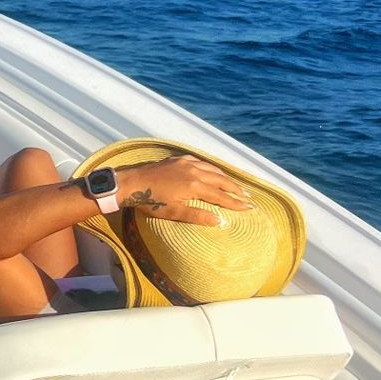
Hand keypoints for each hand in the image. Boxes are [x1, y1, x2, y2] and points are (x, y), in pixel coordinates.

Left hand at [118, 157, 252, 225]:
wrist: (131, 183)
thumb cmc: (150, 201)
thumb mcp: (173, 213)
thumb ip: (197, 216)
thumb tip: (219, 220)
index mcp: (195, 186)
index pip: (221, 196)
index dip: (235, 202)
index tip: (248, 207)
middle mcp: (194, 171)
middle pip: (221, 180)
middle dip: (236, 189)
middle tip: (248, 196)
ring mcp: (187, 162)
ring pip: (213, 169)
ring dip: (225, 178)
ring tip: (235, 185)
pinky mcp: (179, 159)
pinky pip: (201, 162)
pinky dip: (211, 168)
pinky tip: (213, 171)